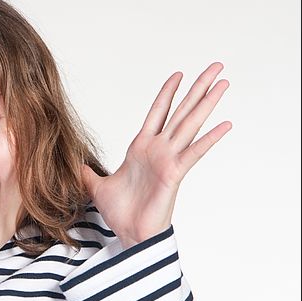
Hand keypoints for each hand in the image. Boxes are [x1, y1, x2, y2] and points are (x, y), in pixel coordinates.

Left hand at [81, 62, 231, 248]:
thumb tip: (76, 166)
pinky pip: (194, 153)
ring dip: (207, 103)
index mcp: (141, 148)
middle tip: (215, 66)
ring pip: (190, 124)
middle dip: (197, 88)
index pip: (157, 113)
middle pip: (181, 111)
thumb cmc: (120, 213)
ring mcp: (168, 160)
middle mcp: (158, 150)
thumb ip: (88, 174)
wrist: (128, 234)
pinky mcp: (174, 174)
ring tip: (224, 82)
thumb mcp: (97, 187)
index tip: (178, 74)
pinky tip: (225, 124)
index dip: (167, 93)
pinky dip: (209, 139)